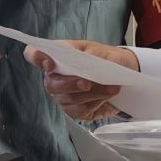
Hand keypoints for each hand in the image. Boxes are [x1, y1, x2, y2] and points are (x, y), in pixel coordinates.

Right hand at [24, 41, 139, 121]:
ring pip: (70, 99)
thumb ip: (89, 54)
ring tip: (111, 88)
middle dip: (70, 84)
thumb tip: (82, 62)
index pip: (35, 54)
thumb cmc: (109, 60)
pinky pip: (81, 110)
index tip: (49, 64)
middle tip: (88, 83)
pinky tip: (107, 97)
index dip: (36, 58)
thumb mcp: (101, 50)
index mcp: (59, 56)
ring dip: (92, 94)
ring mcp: (63, 95)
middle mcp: (56, 77)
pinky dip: (96, 103)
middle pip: (52, 84)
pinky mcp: (75, 110)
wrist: (125, 74)